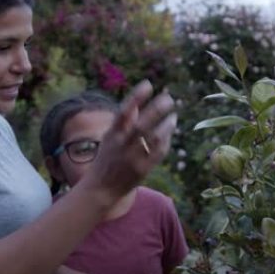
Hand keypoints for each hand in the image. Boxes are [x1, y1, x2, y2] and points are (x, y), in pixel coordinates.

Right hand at [90, 80, 176, 197]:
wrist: (101, 189)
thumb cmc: (107, 158)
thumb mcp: (110, 137)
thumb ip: (124, 120)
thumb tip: (136, 100)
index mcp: (112, 134)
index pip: (123, 112)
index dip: (136, 97)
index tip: (148, 84)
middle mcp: (121, 146)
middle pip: (142, 125)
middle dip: (157, 109)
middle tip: (169, 98)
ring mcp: (132, 159)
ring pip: (154, 138)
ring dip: (166, 125)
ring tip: (172, 117)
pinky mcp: (142, 170)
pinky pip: (159, 152)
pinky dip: (166, 140)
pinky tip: (169, 132)